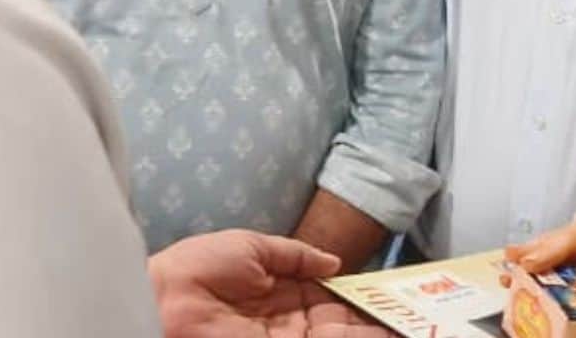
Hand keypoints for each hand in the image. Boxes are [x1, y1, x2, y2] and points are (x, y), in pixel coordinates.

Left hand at [148, 229, 391, 336]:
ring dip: (372, 333)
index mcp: (278, 291)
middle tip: (412, 315)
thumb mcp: (251, 247)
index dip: (357, 294)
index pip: (328, 296)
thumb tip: (335, 263)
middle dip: (373, 319)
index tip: (389, 292)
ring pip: (339, 337)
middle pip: (340, 322)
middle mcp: (287, 321)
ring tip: (409, 327)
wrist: (163, 302)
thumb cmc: (200, 268)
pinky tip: (383, 334)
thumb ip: (295, 255)